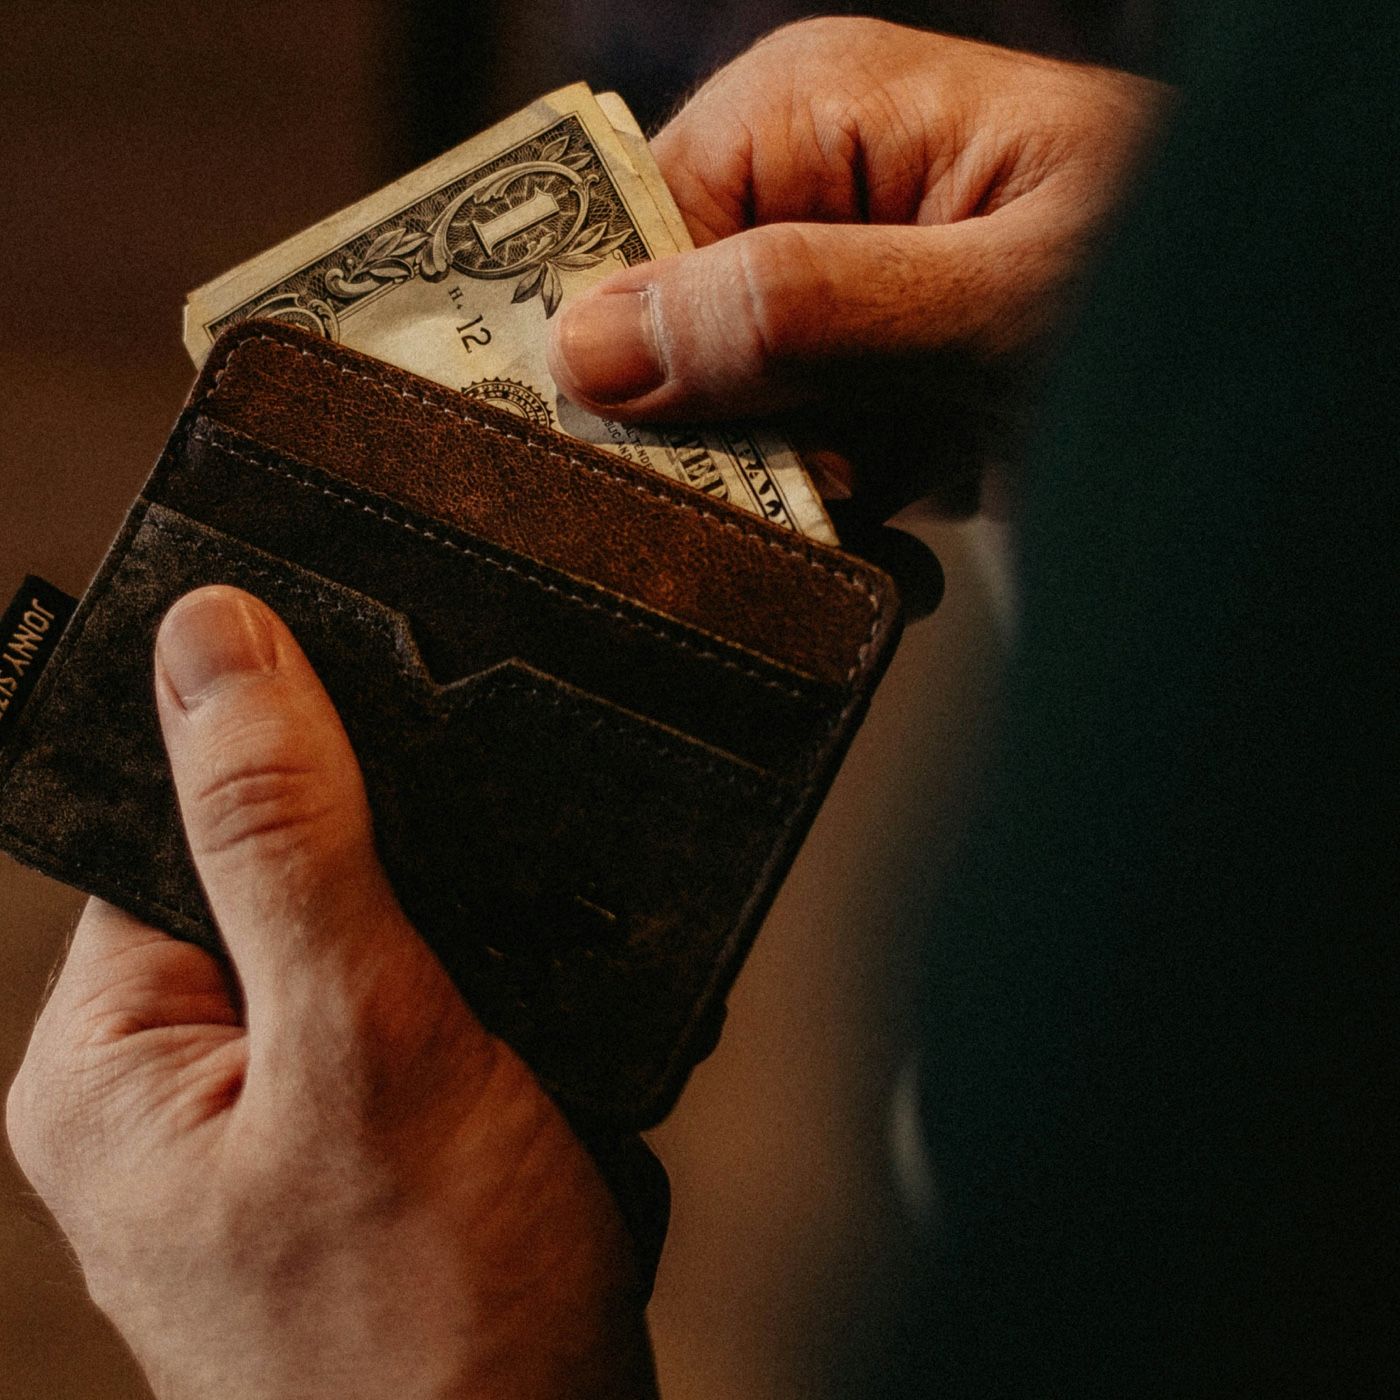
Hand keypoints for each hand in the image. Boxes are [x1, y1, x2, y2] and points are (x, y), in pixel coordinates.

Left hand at [5, 587, 655, 1399]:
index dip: (292, 762)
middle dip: (418, 893)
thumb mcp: (367, 1045)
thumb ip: (286, 837)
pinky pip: (434, 1016)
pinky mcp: (372, 1145)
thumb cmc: (430, 1339)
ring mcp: (283, 1122)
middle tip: (478, 963)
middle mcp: (183, 1087)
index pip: (180, 823)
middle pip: (296, 880)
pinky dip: (499, 1018)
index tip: (394, 747)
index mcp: (115, 1058)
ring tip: (515, 1046)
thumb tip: (215, 647)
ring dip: (476, 965)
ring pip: (387, 947)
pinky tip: (536, 1070)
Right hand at [548, 18, 1164, 515]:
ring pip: (727, 422)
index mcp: (812, 112)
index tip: (665, 445)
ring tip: (887, 510)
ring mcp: (841, 302)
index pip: (631, 226)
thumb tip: (592, 345)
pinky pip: (797, 464)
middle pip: (670, 334)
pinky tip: (904, 536)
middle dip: (725, 438)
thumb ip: (795, 312)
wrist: (1304, 369)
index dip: (625, 341)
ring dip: (795, 494)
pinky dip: (844, 520)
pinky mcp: (872, 388)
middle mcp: (810, 196)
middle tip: (819, 482)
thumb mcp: (991, 300)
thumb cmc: (1180, 282)